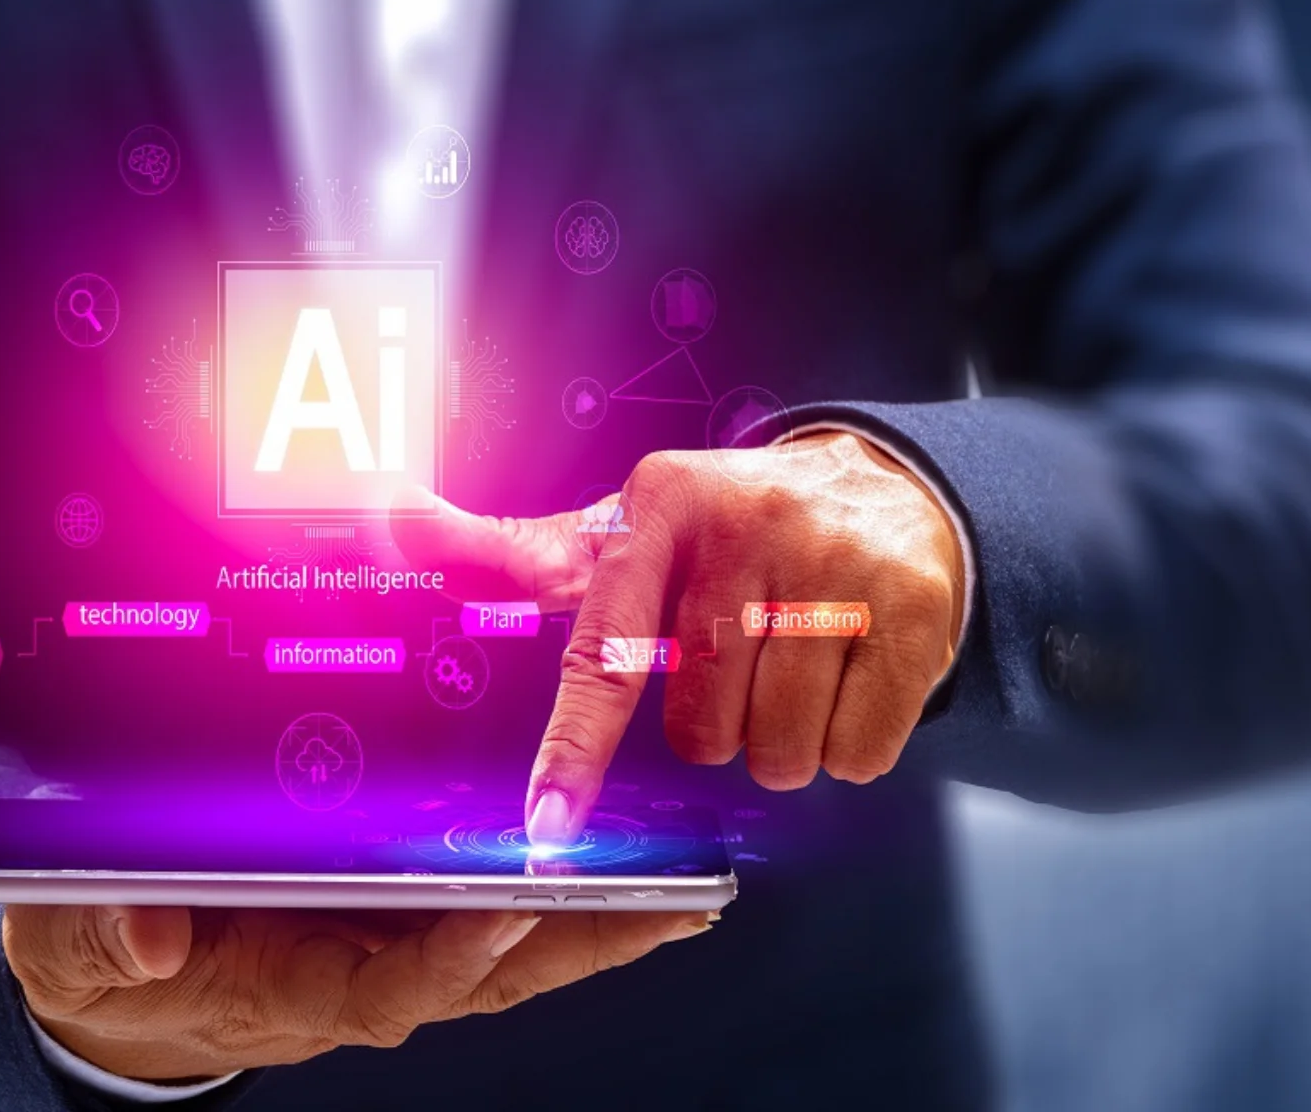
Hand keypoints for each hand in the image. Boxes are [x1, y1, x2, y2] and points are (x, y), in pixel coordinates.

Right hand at [4, 904, 712, 1081]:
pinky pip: (491, 914)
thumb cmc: (100, 955)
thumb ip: (95, 935)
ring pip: (511, 945)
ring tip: (688, 882)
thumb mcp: (70, 944)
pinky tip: (627, 871)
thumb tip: (141, 938)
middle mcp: (360, 974)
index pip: (391, 984)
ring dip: (598, 920)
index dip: (454, 953)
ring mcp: (385, 949)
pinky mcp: (393, 918)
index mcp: (291, 990)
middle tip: (675, 898)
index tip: (509, 901)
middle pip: (492, 970)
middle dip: (583, 938)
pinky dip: (562, 897)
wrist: (115, 983)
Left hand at [393, 432, 964, 843]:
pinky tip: (845, 682)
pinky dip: (848, 745)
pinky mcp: (914, 611)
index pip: (606, 653)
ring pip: (781, 749)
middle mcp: (749, 526)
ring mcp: (839, 566)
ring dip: (782, 743)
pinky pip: (858, 751)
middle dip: (715, 728)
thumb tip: (396, 521)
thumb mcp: (629, 526)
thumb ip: (517, 549)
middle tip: (734, 673)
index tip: (549, 826)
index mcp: (661, 506)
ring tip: (790, 673)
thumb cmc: (731, 528)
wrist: (884, 484)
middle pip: (702, 727)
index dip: (574, 749)